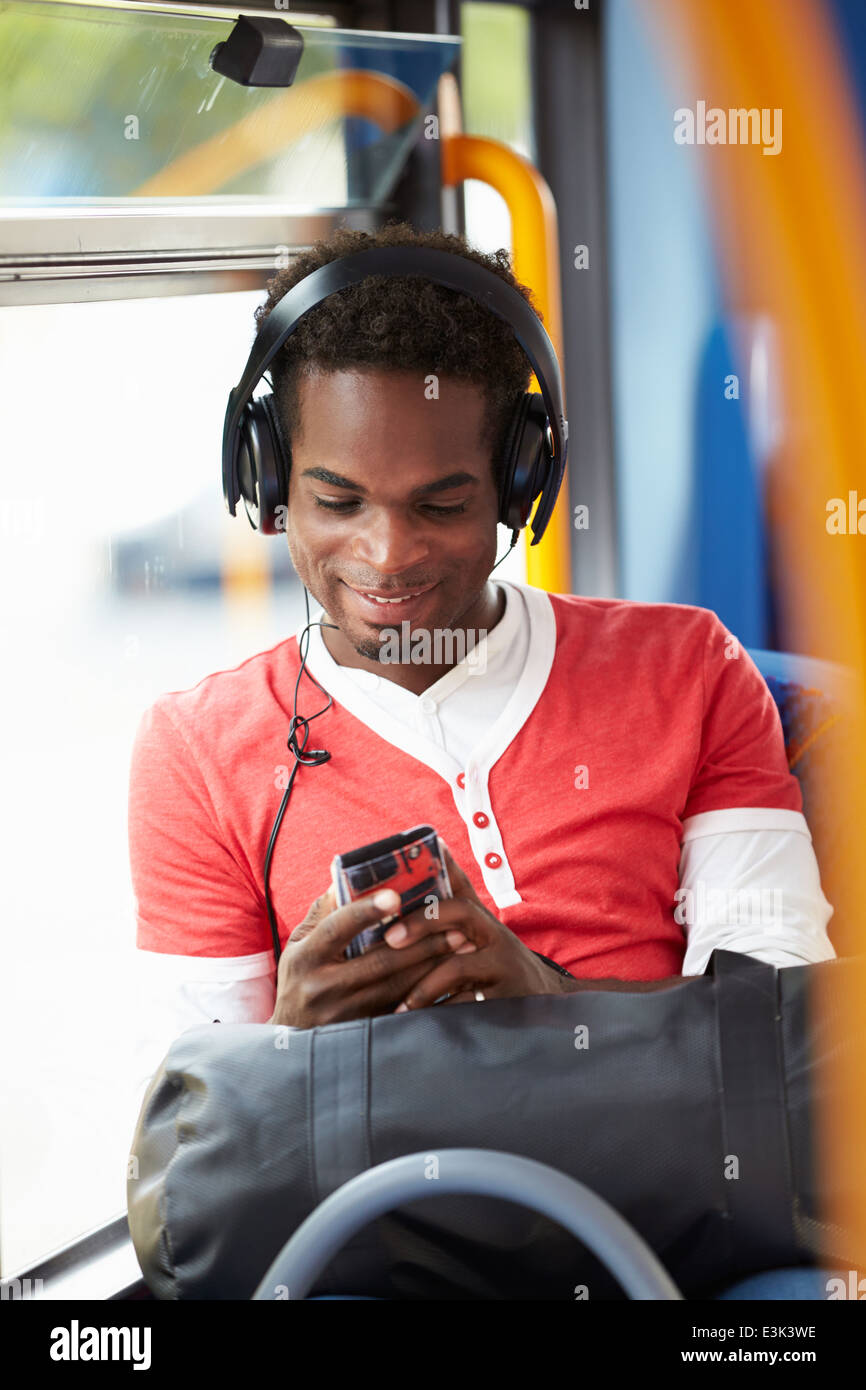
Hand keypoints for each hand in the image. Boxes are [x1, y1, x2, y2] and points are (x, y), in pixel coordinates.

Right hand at [269, 880, 476, 1027]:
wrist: (290, 1040)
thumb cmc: (299, 977)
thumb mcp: (300, 943)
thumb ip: (325, 911)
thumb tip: (351, 873)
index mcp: (306, 957)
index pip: (337, 928)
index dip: (366, 911)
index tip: (395, 894)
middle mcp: (323, 987)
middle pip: (379, 962)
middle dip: (422, 941)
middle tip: (454, 921)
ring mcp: (344, 1014)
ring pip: (397, 987)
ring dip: (432, 964)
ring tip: (460, 943)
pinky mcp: (363, 1033)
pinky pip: (402, 1010)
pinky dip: (427, 991)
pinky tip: (450, 976)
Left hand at [385, 841, 567, 1009]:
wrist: (542, 995)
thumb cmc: (496, 953)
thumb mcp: (480, 921)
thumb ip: (455, 888)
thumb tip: (435, 843)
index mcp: (485, 921)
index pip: (456, 905)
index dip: (424, 912)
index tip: (392, 928)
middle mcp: (497, 940)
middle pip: (457, 923)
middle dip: (419, 932)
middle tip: (387, 948)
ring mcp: (503, 971)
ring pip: (457, 971)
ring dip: (422, 987)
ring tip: (397, 1002)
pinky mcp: (505, 1001)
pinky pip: (466, 1007)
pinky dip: (440, 1013)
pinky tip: (418, 1021)